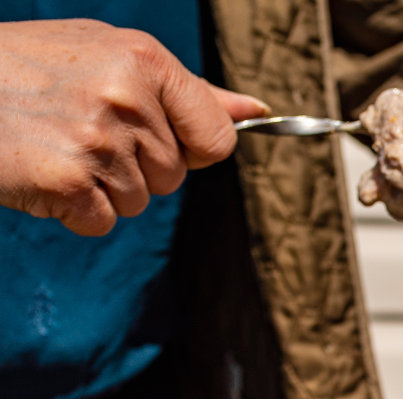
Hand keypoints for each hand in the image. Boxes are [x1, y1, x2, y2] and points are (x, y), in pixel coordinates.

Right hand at [0, 19, 267, 235]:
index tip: (154, 135)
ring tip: (56, 145)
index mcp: (146, 60)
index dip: (189, 148)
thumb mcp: (110, 56)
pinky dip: (72, 209)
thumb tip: (255, 110)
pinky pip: (100, 222)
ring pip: (138, 202)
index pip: (218, 139)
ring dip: (101, 187)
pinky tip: (42, 171)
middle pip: (174, 177)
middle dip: (135, 167)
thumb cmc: (30, 68)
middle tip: (78, 130)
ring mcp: (97, 142)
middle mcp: (127, 98)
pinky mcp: (68, 182)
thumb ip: (189, 92)